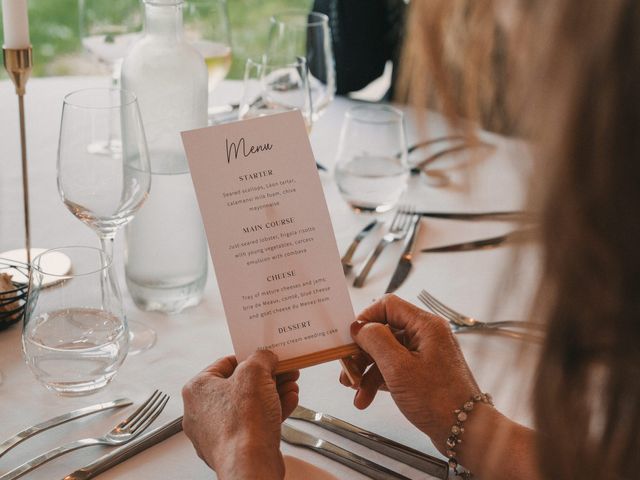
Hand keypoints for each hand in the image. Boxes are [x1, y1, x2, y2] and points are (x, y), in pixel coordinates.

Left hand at [182, 351, 298, 479]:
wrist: (250, 465)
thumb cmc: (244, 424)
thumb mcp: (255, 372)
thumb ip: (261, 357)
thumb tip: (265, 357)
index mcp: (197, 389)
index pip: (225, 363)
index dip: (250, 358)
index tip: (265, 358)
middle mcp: (201, 411)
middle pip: (239, 385)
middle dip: (266, 377)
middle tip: (282, 372)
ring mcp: (216, 432)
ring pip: (247, 405)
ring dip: (272, 394)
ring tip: (290, 386)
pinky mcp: (233, 447)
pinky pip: (252, 423)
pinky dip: (270, 412)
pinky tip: (288, 403)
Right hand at [340, 294, 480, 452]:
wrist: (465, 432)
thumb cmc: (440, 401)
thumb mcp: (398, 368)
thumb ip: (376, 340)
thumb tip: (360, 327)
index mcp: (426, 326)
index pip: (388, 305)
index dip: (366, 318)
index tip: (351, 337)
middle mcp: (427, 336)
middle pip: (384, 331)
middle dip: (363, 352)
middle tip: (349, 368)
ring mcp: (426, 354)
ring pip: (387, 352)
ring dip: (368, 371)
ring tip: (355, 390)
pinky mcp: (424, 373)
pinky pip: (395, 368)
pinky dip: (379, 380)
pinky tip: (366, 396)